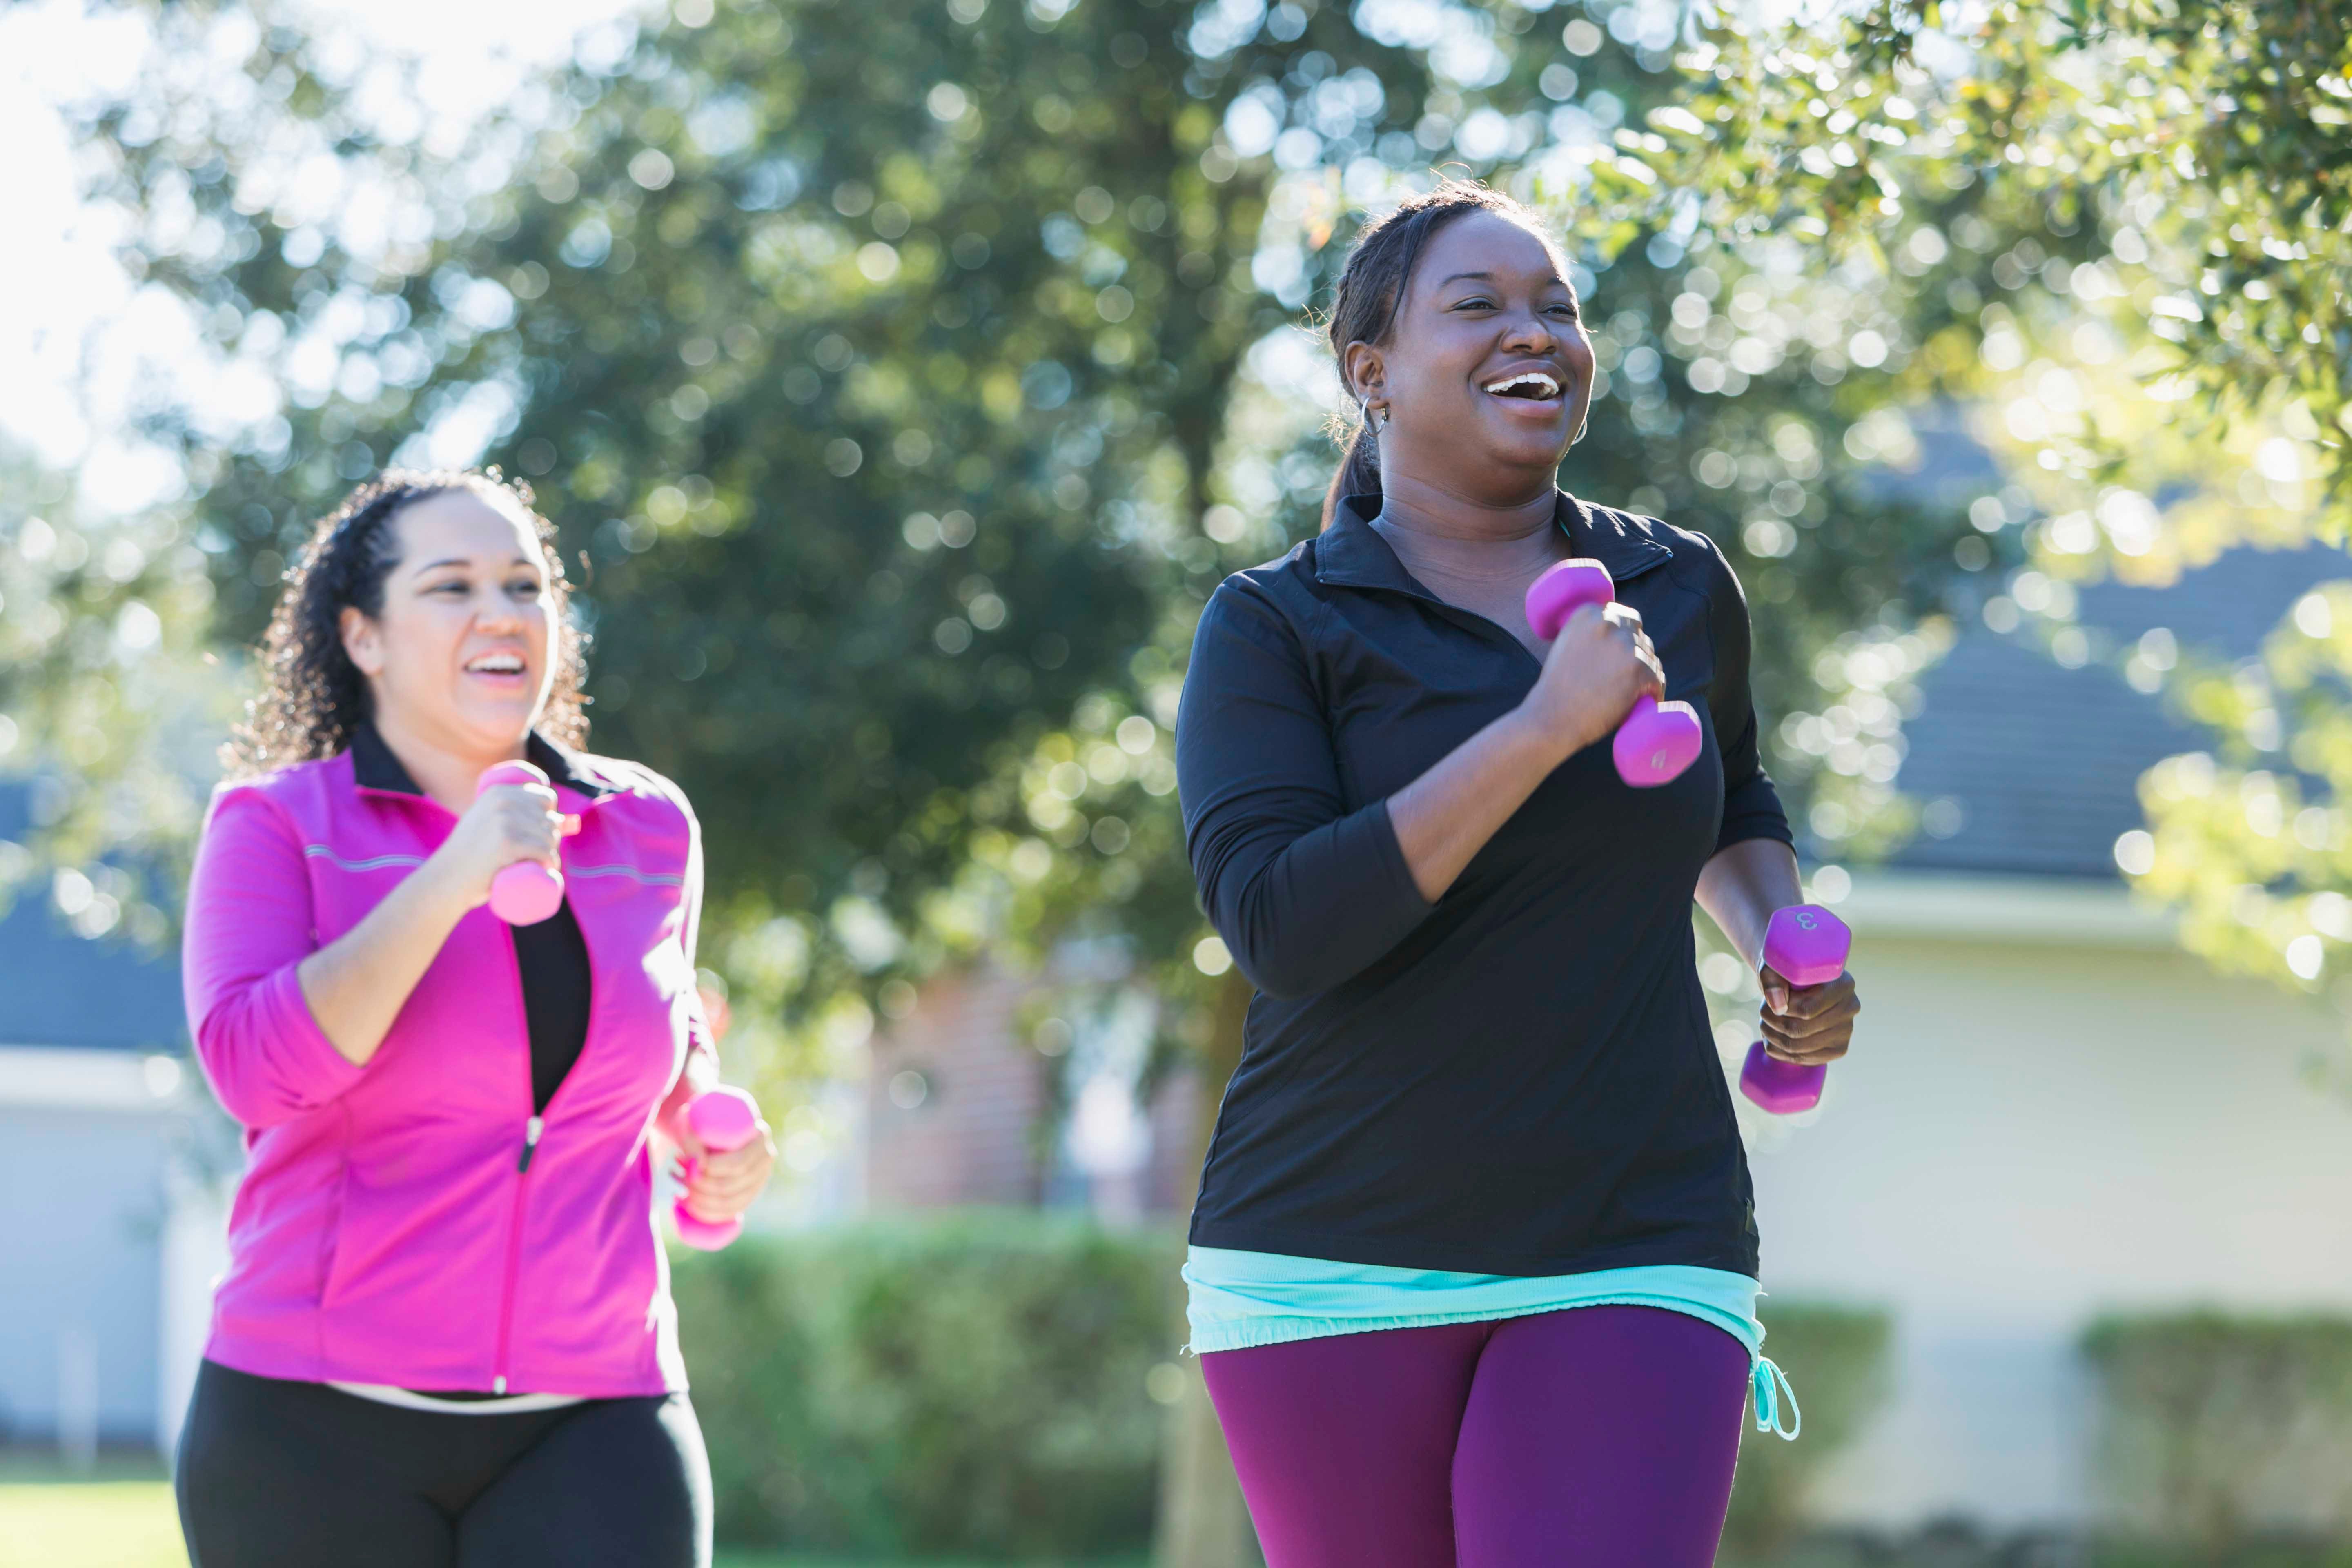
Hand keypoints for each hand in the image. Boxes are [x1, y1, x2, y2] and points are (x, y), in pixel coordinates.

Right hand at [430, 781, 566, 908]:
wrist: (446, 878)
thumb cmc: (471, 854)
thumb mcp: (487, 821)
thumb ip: (513, 813)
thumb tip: (569, 821)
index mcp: (499, 791)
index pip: (546, 797)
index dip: (550, 816)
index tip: (542, 831)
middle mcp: (502, 801)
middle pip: (550, 818)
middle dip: (552, 837)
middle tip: (540, 854)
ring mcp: (504, 821)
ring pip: (550, 836)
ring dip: (552, 852)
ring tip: (541, 863)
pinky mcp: (507, 843)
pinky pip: (545, 851)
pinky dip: (550, 862)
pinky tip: (546, 868)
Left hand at [675, 1115, 777, 1224]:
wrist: (707, 1127)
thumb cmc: (699, 1119)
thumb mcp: (692, 1119)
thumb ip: (691, 1138)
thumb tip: (699, 1166)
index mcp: (760, 1137)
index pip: (739, 1163)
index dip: (712, 1169)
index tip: (685, 1162)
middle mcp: (765, 1161)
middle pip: (731, 1185)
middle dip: (699, 1186)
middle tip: (677, 1172)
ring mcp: (758, 1181)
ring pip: (729, 1203)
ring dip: (699, 1200)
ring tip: (677, 1185)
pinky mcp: (746, 1194)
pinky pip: (730, 1213)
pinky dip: (706, 1213)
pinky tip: (688, 1205)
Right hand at [1517, 602, 1667, 761]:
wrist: (1550, 717)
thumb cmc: (1556, 689)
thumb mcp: (1566, 645)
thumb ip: (1589, 634)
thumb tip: (1618, 636)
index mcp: (1589, 613)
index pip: (1625, 618)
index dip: (1626, 637)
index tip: (1620, 657)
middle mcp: (1608, 622)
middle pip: (1639, 637)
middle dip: (1636, 656)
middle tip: (1622, 680)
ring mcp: (1625, 646)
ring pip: (1651, 659)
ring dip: (1645, 675)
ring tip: (1631, 694)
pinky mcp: (1639, 670)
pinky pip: (1657, 680)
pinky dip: (1653, 693)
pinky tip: (1643, 702)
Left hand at [1757, 966, 1859, 1065]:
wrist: (1799, 981)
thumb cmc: (1786, 972)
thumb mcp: (1775, 967)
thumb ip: (1773, 981)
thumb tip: (1778, 1007)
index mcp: (1842, 984)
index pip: (1807, 1009)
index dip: (1781, 1009)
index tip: (1770, 1001)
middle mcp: (1850, 1007)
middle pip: (1801, 1030)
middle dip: (1773, 1023)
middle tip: (1764, 1013)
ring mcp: (1846, 1031)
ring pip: (1799, 1048)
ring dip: (1774, 1038)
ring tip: (1766, 1024)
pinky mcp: (1838, 1049)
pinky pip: (1805, 1060)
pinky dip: (1781, 1052)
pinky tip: (1773, 1039)